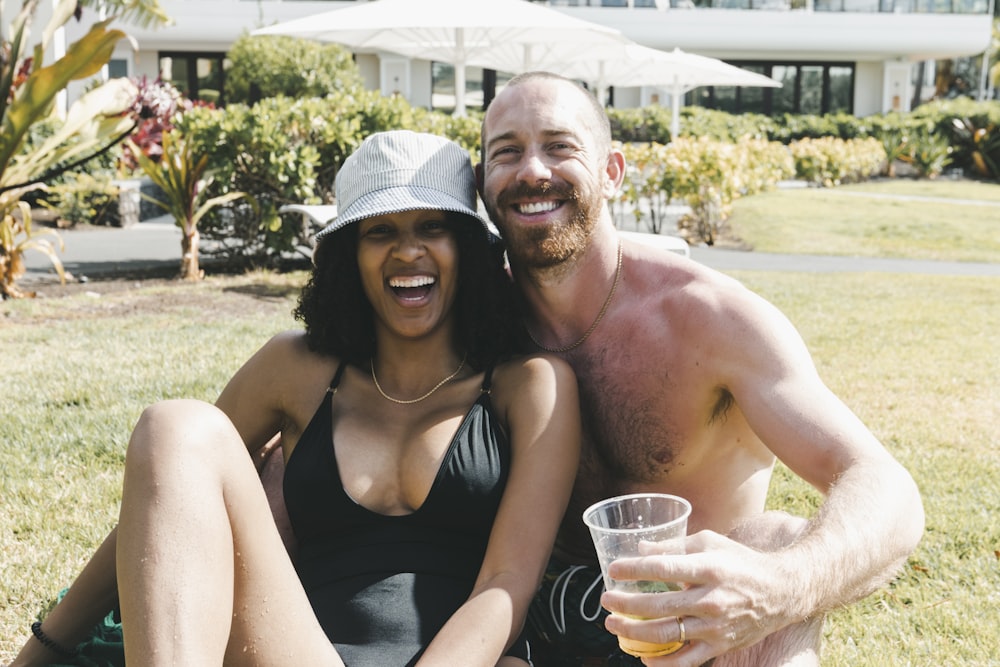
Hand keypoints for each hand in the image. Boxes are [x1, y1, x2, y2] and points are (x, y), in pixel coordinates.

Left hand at [600, 530, 800, 664]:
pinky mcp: (720, 646)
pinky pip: (687, 660)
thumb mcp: (709, 543)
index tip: (612, 570)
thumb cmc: (740, 562)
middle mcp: (711, 599)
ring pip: (667, 634)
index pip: (663, 568)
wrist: (780, 591)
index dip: (634, 570)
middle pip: (659, 605)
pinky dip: (664, 663)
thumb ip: (674, 546)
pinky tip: (644, 658)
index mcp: (708, 568)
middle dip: (626, 604)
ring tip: (613, 625)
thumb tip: (640, 547)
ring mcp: (715, 626)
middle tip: (605, 600)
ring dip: (635, 632)